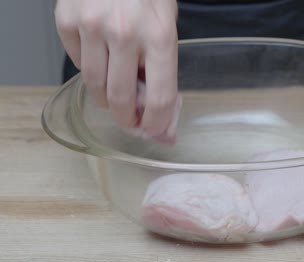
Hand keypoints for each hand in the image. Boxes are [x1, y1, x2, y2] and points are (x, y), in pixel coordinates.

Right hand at [55, 0, 178, 138]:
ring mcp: (91, 26)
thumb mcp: (167, 27)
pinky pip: (78, 63)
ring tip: (115, 94)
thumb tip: (162, 118)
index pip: (160, 98)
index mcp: (160, 35)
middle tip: (131, 121)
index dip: (157, 123)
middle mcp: (125, 33)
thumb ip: (163, 72)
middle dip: (128, 119)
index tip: (155, 130)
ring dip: (106, 99)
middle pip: (121, 99)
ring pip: (94, 87)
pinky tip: (102, 56)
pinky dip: (90, 68)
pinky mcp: (67, 20)